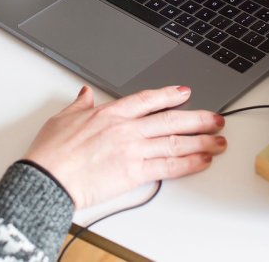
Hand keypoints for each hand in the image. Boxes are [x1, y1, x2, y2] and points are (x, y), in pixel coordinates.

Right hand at [23, 86, 225, 209]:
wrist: (50, 176)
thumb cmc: (52, 150)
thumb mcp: (63, 118)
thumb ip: (79, 105)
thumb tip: (85, 94)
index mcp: (110, 113)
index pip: (147, 99)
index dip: (169, 95)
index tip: (185, 92)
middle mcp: (126, 129)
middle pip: (171, 120)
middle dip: (198, 119)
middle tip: (216, 119)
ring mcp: (133, 150)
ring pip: (175, 143)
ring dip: (201, 142)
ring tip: (219, 141)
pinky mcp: (134, 173)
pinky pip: (169, 167)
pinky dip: (189, 163)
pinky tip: (202, 161)